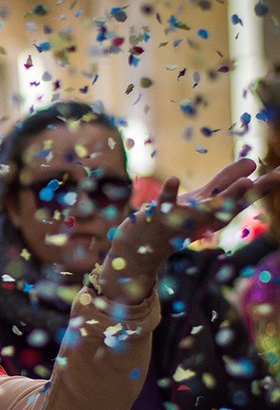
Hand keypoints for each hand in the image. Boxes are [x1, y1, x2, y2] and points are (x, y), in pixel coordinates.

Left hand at [98, 158, 279, 303]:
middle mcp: (205, 219)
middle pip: (231, 205)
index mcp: (219, 213)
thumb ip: (227, 180)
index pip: (246, 197)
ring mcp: (184, 219)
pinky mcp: (160, 215)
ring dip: (226, 196)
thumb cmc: (177, 220)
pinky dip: (169, 192)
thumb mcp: (205, 199)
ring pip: (207, 208)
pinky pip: (166, 203)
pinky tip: (173, 179)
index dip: (266, 185)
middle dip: (251, 192)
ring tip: (247, 182)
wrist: (142, 248)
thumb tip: (253, 161)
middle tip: (273, 178)